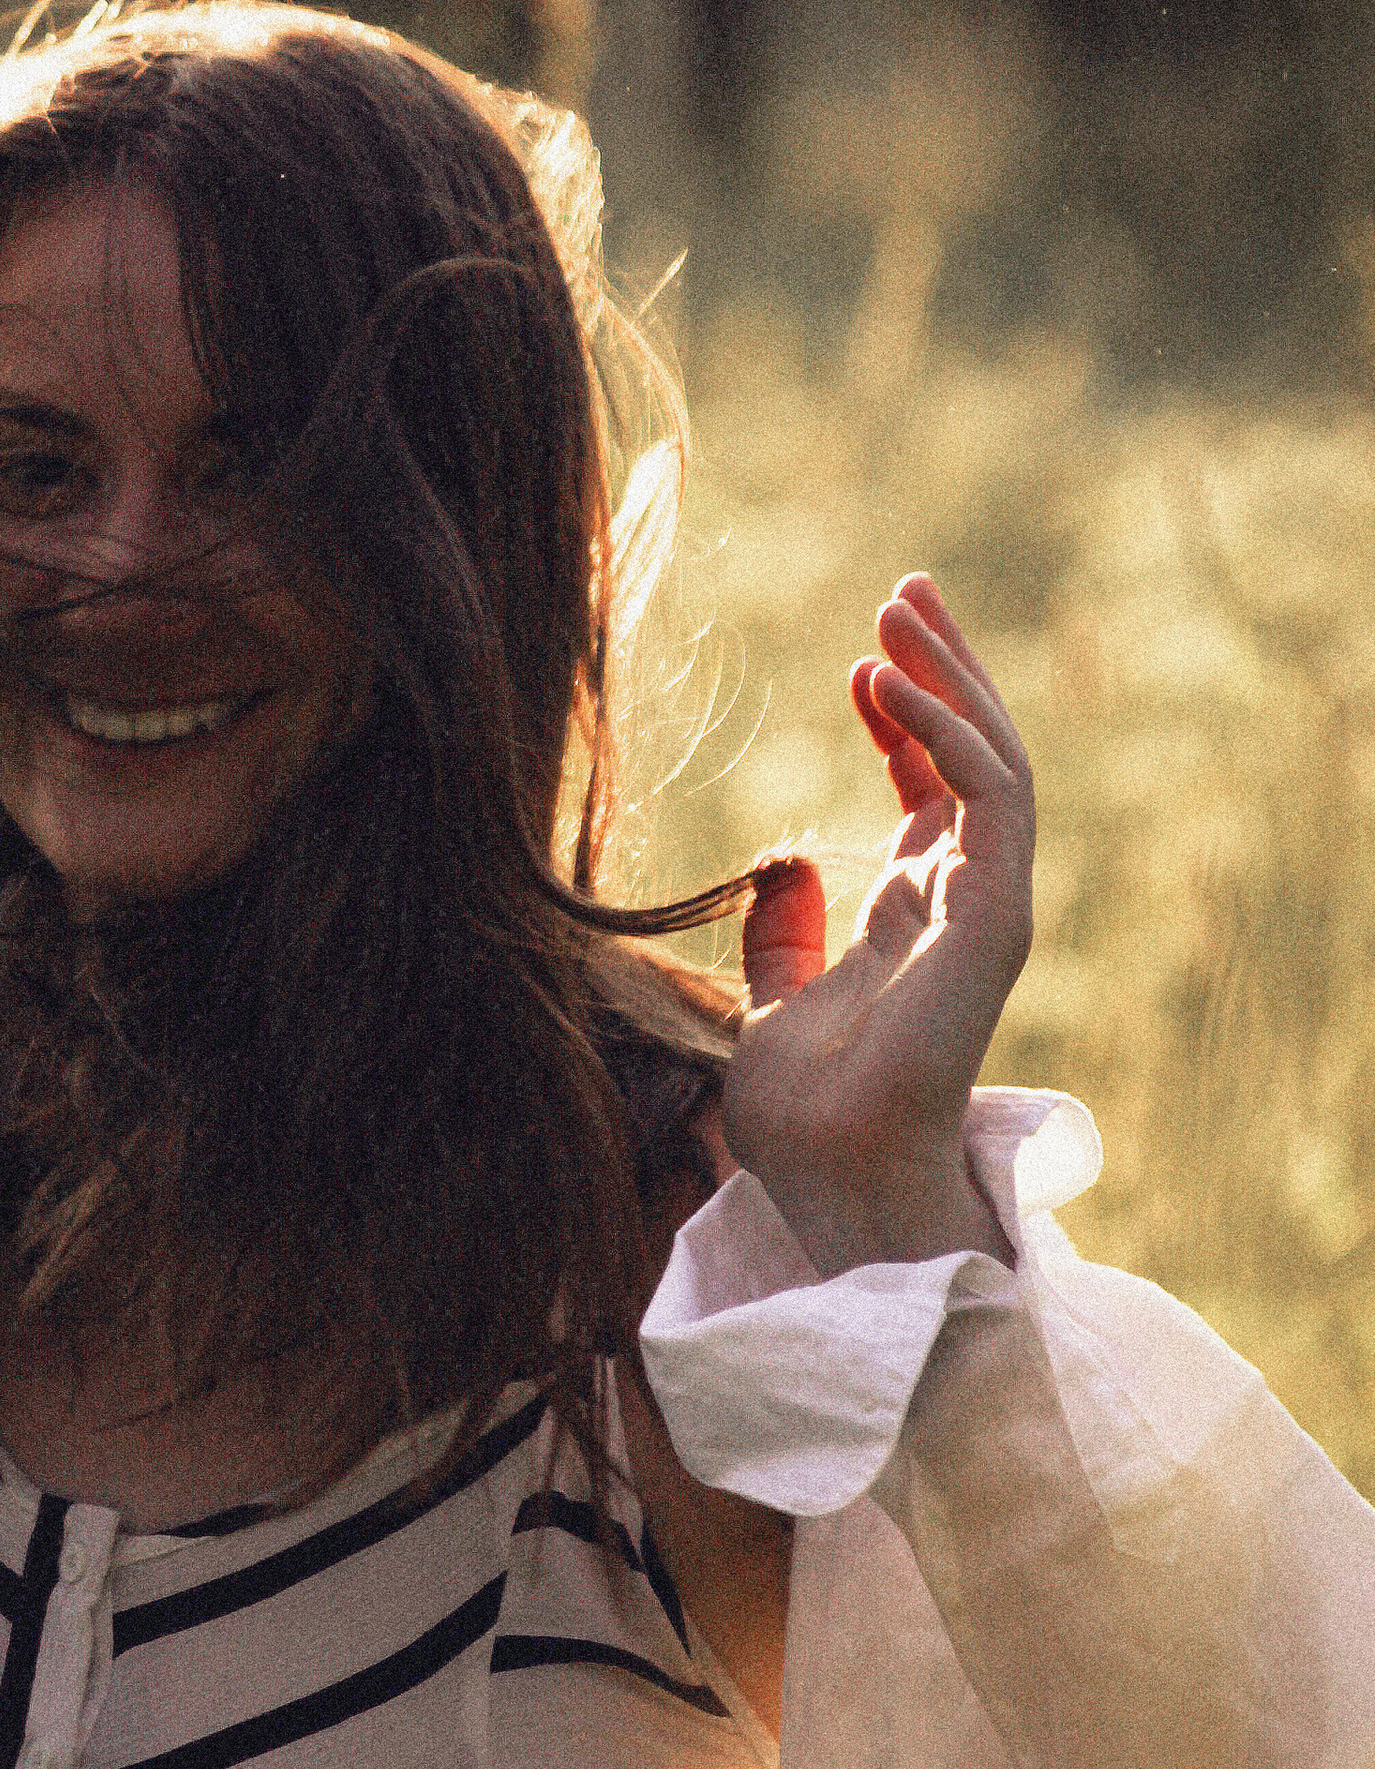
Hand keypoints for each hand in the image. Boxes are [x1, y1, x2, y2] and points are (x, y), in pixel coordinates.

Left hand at [719, 575, 1034, 1275]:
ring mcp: (989, 904)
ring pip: (997, 759)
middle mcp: (964, 898)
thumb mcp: (770, 1004)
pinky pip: (990, 797)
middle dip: (945, 668)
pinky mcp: (996, 914)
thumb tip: (775, 870)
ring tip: (901, 610)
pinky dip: (947, 731)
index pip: (935, 788)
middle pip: (975, 755)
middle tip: (906, 592)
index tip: (860, 664)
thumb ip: (784, 939)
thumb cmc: (805, 1117)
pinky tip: (889, 684)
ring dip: (952, 678)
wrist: (830, 1177)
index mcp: (918, 912)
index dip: (906, 718)